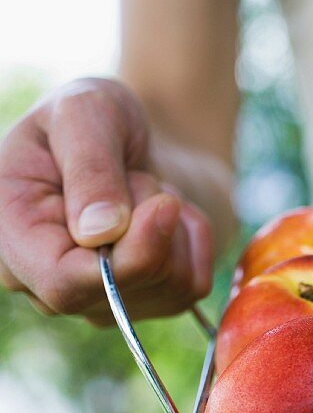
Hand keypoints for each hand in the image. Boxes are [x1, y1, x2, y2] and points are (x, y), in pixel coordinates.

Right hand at [0, 78, 213, 325]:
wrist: (134, 138)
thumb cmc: (98, 118)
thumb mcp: (84, 112)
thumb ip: (89, 167)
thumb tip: (99, 234)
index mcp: (10, 230)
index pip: (62, 281)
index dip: (121, 259)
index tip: (163, 207)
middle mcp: (43, 279)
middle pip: (118, 292)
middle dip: (153, 229)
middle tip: (141, 175)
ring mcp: (93, 299)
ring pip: (167, 288)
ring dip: (174, 227)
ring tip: (146, 189)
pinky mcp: (143, 300)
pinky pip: (192, 284)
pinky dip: (194, 241)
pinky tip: (170, 213)